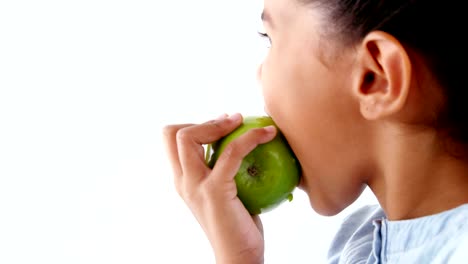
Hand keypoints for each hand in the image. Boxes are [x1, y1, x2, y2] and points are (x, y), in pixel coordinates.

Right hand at [162, 113, 276, 263]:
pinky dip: (250, 136)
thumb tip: (242, 143)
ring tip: (244, 120)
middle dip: (205, 120)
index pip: (171, 140)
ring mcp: (195, 186)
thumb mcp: (226, 193)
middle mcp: (182, 181)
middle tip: (232, 121)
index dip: (195, 125)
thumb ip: (224, 171)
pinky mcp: (214, 191)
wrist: (239, 256)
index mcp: (183, 180)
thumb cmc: (238, 225)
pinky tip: (269, 134)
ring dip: (221, 122)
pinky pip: (231, 152)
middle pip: (173, 133)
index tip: (223, 125)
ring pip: (189, 136)